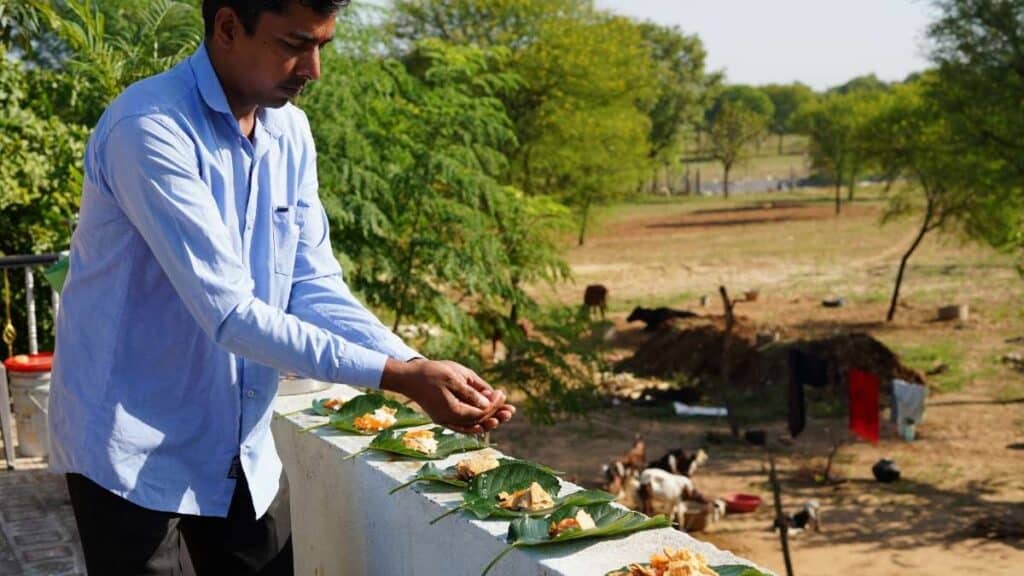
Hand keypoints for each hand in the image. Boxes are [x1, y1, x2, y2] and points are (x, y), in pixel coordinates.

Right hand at [380, 358, 515, 433]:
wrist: (409, 377)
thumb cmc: (431, 373)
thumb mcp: (454, 377)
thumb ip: (471, 392)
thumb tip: (489, 405)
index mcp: (453, 411)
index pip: (481, 413)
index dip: (495, 405)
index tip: (502, 393)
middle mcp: (450, 420)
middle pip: (478, 422)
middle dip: (496, 415)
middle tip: (512, 411)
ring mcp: (445, 421)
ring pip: (471, 425)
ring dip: (488, 420)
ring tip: (503, 416)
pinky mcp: (442, 418)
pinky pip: (462, 425)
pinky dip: (474, 424)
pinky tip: (484, 423)